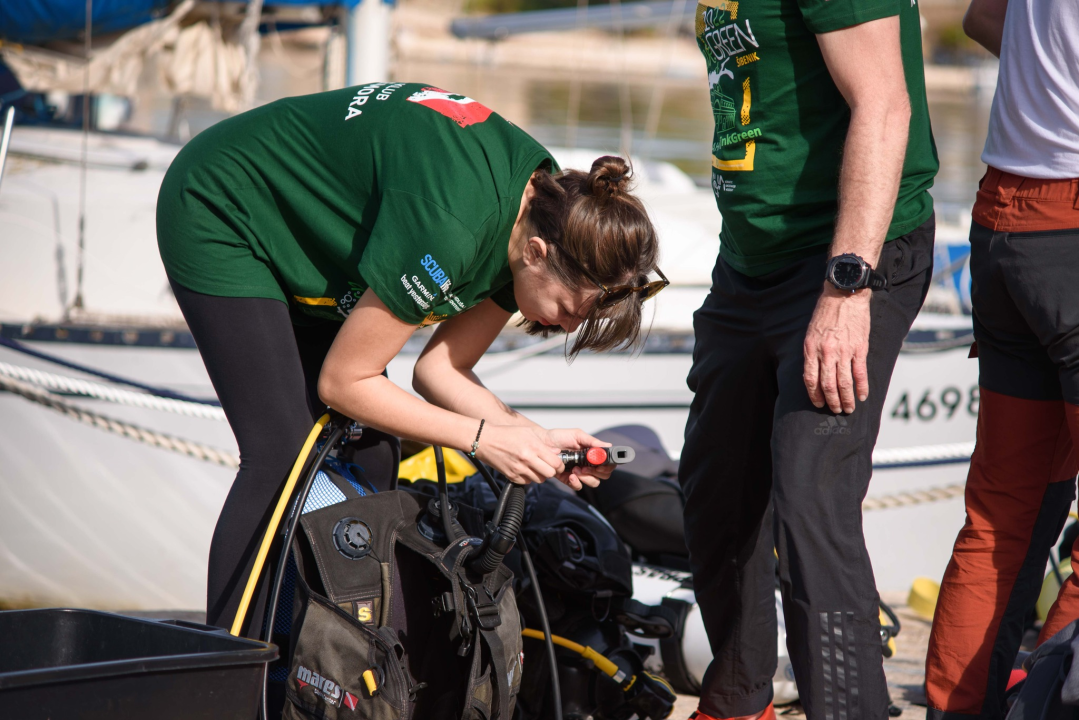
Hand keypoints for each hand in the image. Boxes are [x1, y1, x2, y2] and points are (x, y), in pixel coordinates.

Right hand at [475, 425, 563, 484]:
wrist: (485, 440)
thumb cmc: (506, 434)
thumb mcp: (528, 432)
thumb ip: (544, 443)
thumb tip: (557, 452)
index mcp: (533, 447)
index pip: (556, 463)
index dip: (560, 465)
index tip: (558, 463)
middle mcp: (527, 459)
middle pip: (550, 474)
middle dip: (551, 471)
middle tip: (548, 466)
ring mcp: (519, 469)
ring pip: (539, 480)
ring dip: (540, 474)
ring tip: (535, 466)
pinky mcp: (512, 476)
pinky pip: (527, 482)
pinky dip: (529, 477)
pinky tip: (525, 469)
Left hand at [545, 428, 612, 490]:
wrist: (542, 443)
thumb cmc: (559, 437)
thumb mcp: (577, 435)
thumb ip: (592, 441)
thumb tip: (607, 446)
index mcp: (592, 454)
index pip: (608, 463)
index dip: (608, 466)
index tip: (600, 464)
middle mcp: (589, 464)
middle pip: (603, 475)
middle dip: (597, 472)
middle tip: (586, 467)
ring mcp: (580, 472)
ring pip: (593, 482)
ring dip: (587, 478)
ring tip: (576, 469)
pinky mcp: (569, 479)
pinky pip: (578, 486)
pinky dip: (576, 483)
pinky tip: (571, 475)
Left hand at [803, 285, 870, 413]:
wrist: (844, 294)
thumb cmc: (825, 313)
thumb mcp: (811, 333)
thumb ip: (812, 353)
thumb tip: (814, 374)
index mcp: (811, 349)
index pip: (810, 379)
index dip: (814, 395)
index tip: (818, 404)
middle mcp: (826, 352)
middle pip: (827, 385)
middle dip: (832, 401)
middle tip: (835, 410)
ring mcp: (844, 351)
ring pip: (844, 383)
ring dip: (847, 399)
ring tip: (849, 409)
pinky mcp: (859, 348)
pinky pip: (860, 373)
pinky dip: (862, 387)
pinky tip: (862, 396)